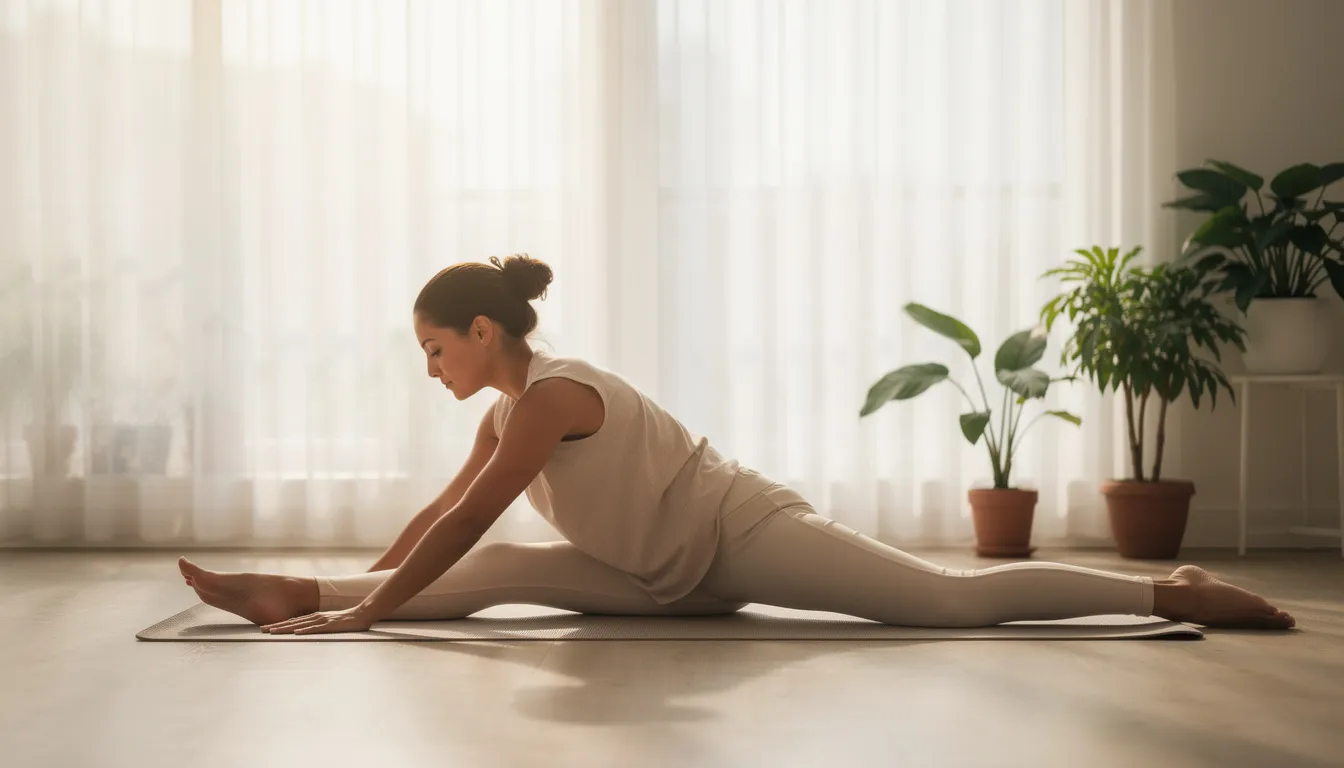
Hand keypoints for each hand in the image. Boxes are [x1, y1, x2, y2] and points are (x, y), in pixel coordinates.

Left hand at [261, 605, 376, 634]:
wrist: (362, 614)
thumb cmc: (347, 620)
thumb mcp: (329, 622)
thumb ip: (319, 625)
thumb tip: (308, 631)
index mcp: (314, 617)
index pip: (293, 621)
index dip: (279, 624)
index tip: (266, 628)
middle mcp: (315, 617)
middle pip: (292, 622)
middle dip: (276, 626)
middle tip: (261, 630)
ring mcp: (322, 620)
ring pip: (300, 625)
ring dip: (285, 628)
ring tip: (272, 631)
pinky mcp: (330, 625)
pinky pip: (315, 628)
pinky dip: (305, 630)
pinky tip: (296, 632)